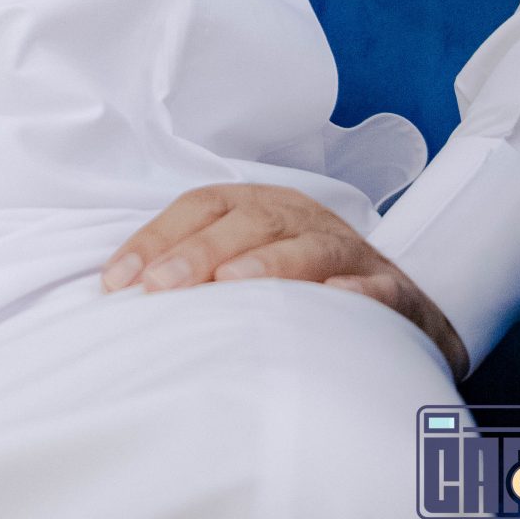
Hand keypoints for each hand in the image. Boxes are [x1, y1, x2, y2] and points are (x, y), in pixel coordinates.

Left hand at [99, 183, 467, 380]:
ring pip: (309, 245)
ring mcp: (350, 252)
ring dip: (270, 263)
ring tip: (232, 286)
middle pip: (249, 221)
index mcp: (260, 206)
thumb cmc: (302, 289)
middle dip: (199, 252)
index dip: (156, 238)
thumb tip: (119, 298)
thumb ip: (195, 276)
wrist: (403, 312)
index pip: (201, 207)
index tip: (116, 282)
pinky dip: (356, 294)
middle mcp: (301, 218)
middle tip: (160, 289)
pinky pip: (378, 288)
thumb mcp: (248, 268)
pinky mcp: (394, 292)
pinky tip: (334, 301)